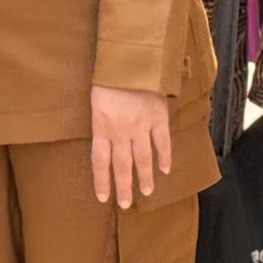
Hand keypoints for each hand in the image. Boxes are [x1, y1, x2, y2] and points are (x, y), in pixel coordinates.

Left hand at [90, 85, 171, 207]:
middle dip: (124, 187)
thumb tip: (104, 138)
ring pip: (143, 158)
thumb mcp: (97, 99)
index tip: (104, 198)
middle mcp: (121, 131)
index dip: (102, 181)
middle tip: (125, 204)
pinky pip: (162, 142)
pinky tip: (165, 169)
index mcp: (102, 126)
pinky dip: (165, 157)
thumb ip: (102, 120)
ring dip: (145, 177)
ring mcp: (141, 126)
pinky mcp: (158, 117)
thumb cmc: (109, 76)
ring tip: (147, 192)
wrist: (131, 58)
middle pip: (122, 166)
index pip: (100, 161)